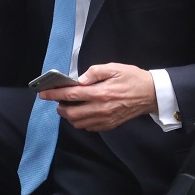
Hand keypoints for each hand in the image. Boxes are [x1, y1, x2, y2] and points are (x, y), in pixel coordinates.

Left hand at [39, 63, 156, 131]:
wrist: (151, 94)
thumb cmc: (132, 78)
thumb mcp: (113, 68)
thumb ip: (93, 72)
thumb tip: (78, 80)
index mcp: (100, 92)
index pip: (71, 95)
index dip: (54, 94)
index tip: (43, 93)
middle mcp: (101, 108)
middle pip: (71, 113)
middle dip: (59, 107)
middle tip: (56, 100)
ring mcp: (105, 119)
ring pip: (78, 123)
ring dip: (69, 115)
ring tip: (68, 106)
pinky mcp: (109, 125)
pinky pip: (89, 127)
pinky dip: (80, 121)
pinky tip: (82, 112)